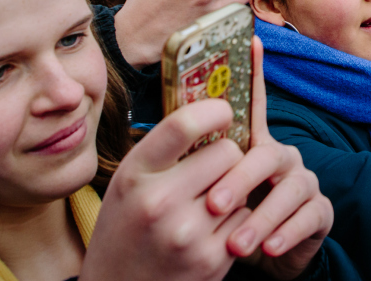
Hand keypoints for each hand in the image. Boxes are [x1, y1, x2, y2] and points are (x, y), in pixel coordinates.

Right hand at [81, 99, 247, 280]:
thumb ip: (163, 151)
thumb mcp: (128, 182)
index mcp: (135, 175)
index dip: (213, 109)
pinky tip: (209, 229)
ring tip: (206, 202)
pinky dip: (235, 219)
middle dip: (226, 155)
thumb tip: (212, 111)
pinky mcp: (211, 260)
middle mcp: (160, 203)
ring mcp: (188, 234)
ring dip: (232, 188)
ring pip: (240, 186)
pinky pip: (245, 217)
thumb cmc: (125, 228)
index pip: (183, 124)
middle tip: (212, 166)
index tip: (224, 111)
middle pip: (227, 152)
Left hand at [206, 37, 332, 279]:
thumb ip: (198, 161)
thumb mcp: (208, 190)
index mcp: (254, 144)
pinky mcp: (319, 211)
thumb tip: (166, 132)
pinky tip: (265, 250)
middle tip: (212, 205)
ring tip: (236, 243)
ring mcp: (303, 181)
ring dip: (262, 217)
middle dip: (238, 179)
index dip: (255, 71)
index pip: (253, 102)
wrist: (257, 259)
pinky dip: (286, 234)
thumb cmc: (226, 218)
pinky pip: (308, 217)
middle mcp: (282, 156)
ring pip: (288, 189)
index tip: (251, 41)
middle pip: (266, 154)